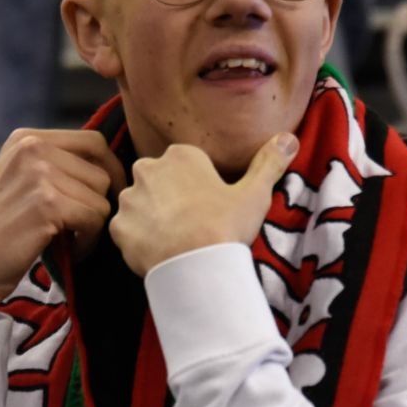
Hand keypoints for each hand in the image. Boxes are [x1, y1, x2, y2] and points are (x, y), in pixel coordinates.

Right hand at [0, 129, 127, 325]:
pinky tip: (69, 250)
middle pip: (100, 171)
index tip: (106, 197)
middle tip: (83, 228)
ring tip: (69, 240)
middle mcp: (32, 148)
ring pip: (101, 197)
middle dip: (99, 203)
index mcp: (26, 138)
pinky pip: (95, 218)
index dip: (110, 170)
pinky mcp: (48, 203)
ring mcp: (38, 174)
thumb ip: (55, 164)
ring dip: (93, 225)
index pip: (92, 141)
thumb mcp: (20, 180)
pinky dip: (89, 241)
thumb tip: (110, 166)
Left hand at [109, 133, 297, 276]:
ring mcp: (128, 199)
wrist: (196, 267)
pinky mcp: (117, 227)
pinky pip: (127, 230)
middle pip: (160, 181)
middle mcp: (147, 169)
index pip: (187, 165)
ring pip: (140, 205)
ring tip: (175, 239)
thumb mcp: (254, 193)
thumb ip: (269, 162)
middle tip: (192, 223)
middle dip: (171, 198)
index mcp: (180, 155)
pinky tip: (158, 252)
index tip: (210, 205)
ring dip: (153, 218)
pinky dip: (139, 240)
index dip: (199, 186)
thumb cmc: (226, 226)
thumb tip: (288, 138)